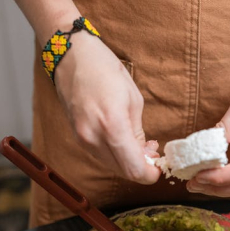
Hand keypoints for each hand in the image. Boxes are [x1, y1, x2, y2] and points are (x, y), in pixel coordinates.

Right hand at [54, 33, 160, 183]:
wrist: (71, 55)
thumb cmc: (105, 70)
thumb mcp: (133, 100)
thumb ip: (139, 133)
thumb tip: (145, 154)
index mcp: (112, 126)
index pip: (133, 169)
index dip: (149, 175)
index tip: (158, 168)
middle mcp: (93, 138)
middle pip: (123, 172)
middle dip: (141, 168)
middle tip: (152, 152)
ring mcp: (82, 139)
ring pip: (112, 166)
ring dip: (128, 161)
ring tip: (139, 143)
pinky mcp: (77, 138)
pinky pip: (101, 156)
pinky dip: (115, 154)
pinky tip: (123, 140)